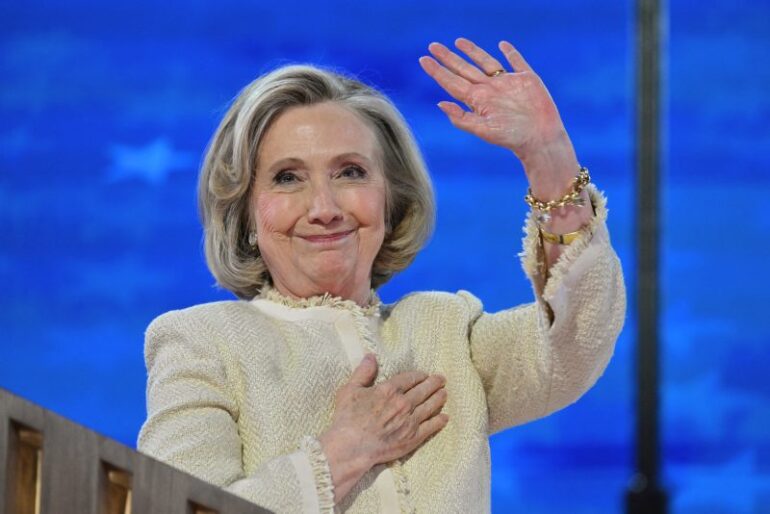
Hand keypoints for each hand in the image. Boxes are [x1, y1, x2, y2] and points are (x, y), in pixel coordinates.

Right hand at [319, 354, 447, 502]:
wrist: (351, 447)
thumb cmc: (347, 418)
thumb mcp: (349, 390)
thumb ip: (362, 372)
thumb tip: (370, 356)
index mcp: (389, 390)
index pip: (410, 378)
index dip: (419, 375)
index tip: (424, 374)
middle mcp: (403, 403)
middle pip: (424, 390)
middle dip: (434, 383)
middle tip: (441, 379)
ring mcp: (410, 421)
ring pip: (430, 406)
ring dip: (439, 398)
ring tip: (444, 393)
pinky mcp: (413, 438)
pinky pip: (431, 427)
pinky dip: (439, 421)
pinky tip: (444, 417)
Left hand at [420, 37, 581, 201]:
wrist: (539, 138)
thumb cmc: (511, 137)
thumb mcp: (483, 130)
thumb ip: (462, 118)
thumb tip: (440, 103)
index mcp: (477, 100)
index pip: (452, 82)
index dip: (437, 71)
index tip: (423, 60)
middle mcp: (489, 90)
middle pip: (464, 69)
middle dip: (449, 58)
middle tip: (433, 46)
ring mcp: (507, 83)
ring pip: (486, 62)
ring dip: (473, 52)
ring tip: (458, 41)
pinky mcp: (526, 79)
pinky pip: (516, 62)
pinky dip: (510, 53)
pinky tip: (502, 45)